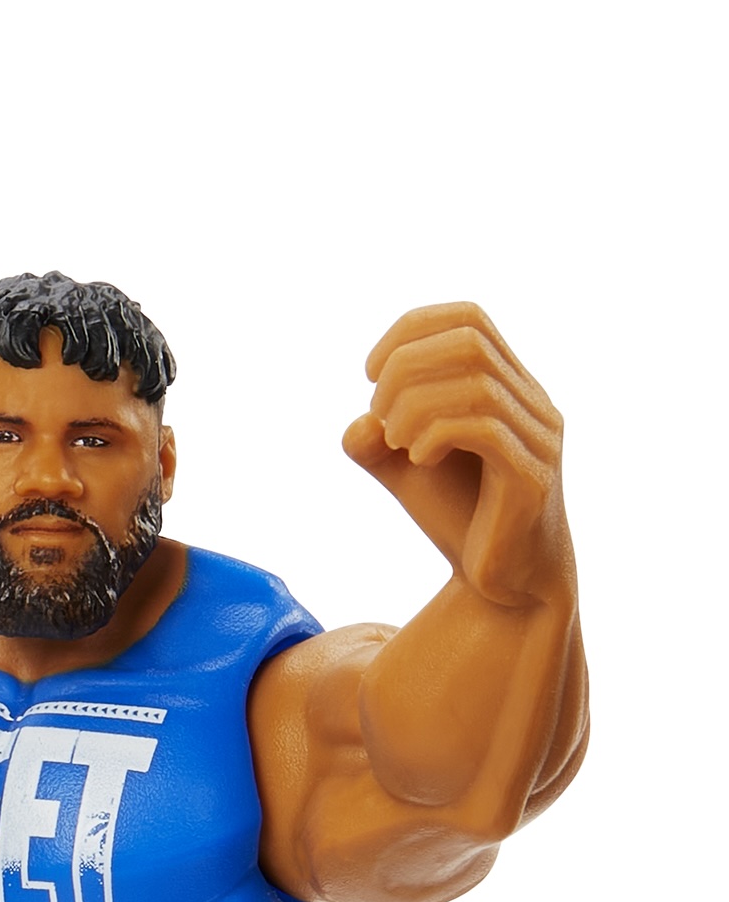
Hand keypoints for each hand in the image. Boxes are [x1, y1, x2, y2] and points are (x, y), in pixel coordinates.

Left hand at [340, 304, 572, 611]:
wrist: (502, 584)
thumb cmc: (457, 516)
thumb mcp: (403, 469)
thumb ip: (376, 439)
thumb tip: (361, 424)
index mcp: (508, 385)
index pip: (468, 317)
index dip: (411, 329)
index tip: (369, 373)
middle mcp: (534, 402)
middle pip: (470, 341)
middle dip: (406, 368)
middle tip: (379, 415)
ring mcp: (541, 438)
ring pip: (476, 383)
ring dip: (414, 405)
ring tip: (394, 443)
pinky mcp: (534, 479)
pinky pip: (485, 430)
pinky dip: (436, 434)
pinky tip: (416, 460)